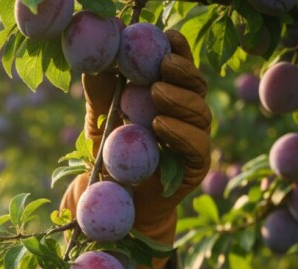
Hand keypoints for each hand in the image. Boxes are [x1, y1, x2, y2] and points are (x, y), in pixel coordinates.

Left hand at [64, 29, 211, 268]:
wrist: (116, 200)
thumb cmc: (110, 155)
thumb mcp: (100, 117)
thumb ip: (102, 88)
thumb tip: (97, 53)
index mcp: (169, 95)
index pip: (181, 66)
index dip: (178, 50)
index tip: (165, 38)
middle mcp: (187, 114)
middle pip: (196, 85)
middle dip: (181, 71)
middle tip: (160, 65)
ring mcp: (195, 139)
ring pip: (200, 112)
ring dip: (178, 99)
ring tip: (155, 92)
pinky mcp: (195, 167)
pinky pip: (196, 145)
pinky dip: (179, 132)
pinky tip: (159, 124)